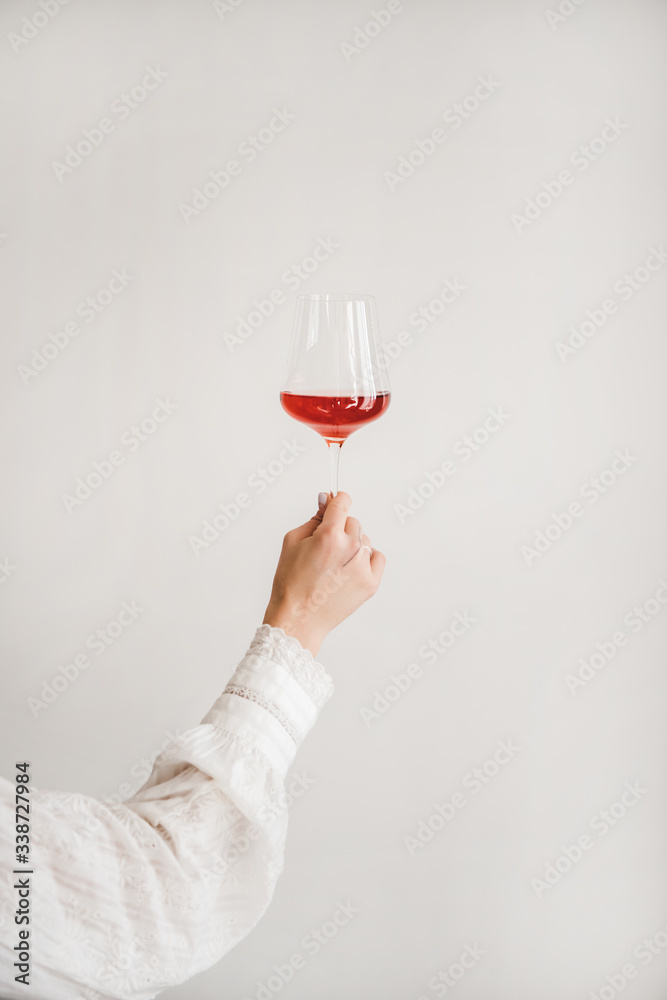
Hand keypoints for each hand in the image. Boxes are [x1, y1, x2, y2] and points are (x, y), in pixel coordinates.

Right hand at [262, 491, 385, 657]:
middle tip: (324, 548)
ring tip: (333, 564)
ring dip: (351, 545)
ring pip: (364, 540)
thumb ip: (314, 518)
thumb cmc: (291, 583)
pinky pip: (377, 557)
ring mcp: (363, 566)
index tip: (335, 503)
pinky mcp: (371, 582)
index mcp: (329, 535)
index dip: (336, 500)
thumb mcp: (292, 542)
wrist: (298, 618)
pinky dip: (366, 559)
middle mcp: (350, 548)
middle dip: (340, 529)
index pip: (343, 502)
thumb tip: (326, 501)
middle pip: (353, 522)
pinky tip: (349, 569)